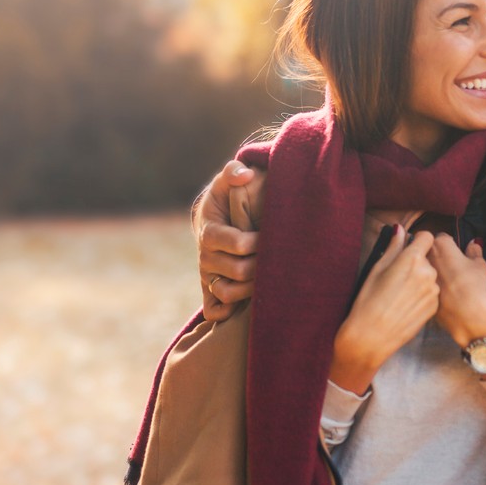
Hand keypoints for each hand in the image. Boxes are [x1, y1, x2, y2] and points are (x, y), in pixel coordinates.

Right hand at [194, 161, 264, 320]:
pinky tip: (248, 305)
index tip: (271, 235)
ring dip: (252, 290)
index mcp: (210, 232)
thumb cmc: (226, 198)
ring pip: (228, 293)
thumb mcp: (227, 180)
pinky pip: (214, 310)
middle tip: (279, 258)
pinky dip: (228, 312)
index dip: (257, 242)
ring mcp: (207, 276)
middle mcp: (206, 257)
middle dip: (262, 266)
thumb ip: (233, 172)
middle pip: (238, 271)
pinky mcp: (210, 290)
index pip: (237, 244)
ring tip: (270, 277)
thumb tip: (244, 175)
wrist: (213, 220)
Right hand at [329, 227, 438, 393]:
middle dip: (416, 262)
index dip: (417, 241)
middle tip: (397, 276)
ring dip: (420, 279)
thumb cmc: (369, 300)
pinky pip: (431, 293)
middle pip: (428, 258)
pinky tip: (406, 304)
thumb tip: (400, 229)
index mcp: (413, 259)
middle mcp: (429, 272)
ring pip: (430, 276)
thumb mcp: (377, 268)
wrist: (372, 335)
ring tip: (400, 293)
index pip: (427, 237)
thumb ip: (393, 246)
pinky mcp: (434, 307)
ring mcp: (434, 291)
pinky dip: (422, 295)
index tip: (409, 248)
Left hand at [428, 236, 485, 349]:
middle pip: (428, 251)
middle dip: (436, 256)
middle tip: (451, 266)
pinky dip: (430, 288)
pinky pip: (423, 286)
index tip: (455, 252)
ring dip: (431, 272)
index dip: (449, 244)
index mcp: (441, 246)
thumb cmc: (477, 285)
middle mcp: (426, 258)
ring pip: (424, 269)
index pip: (441, 237)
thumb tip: (473, 243)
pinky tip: (444, 296)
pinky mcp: (419, 293)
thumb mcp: (480, 265)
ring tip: (448, 282)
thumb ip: (474, 251)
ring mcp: (420, 276)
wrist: (470, 317)